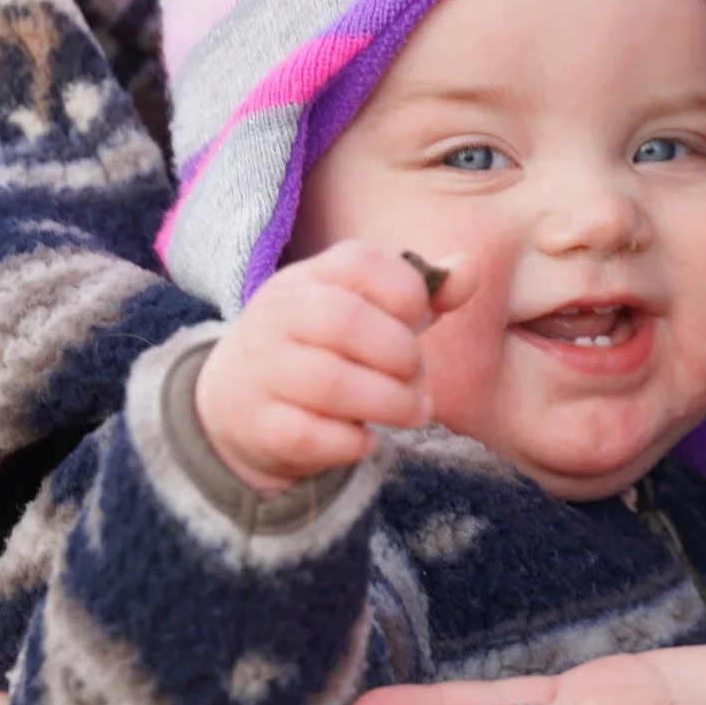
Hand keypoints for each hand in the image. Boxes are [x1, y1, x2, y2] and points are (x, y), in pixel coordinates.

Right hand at [194, 241, 475, 492]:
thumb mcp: (368, 310)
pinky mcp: (260, 425)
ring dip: (391, 402)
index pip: (360, 262)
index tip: (419, 318)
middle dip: (402, 354)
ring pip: (331, 383)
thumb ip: (423, 293)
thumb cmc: (325, 348)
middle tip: (418, 375)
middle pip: (346, 321)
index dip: (406, 291)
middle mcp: (278, 315)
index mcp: (311, 277)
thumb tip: (469, 270)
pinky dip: (354, 443)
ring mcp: (262, 370)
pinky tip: (368, 439)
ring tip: (414, 411)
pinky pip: (310, 435)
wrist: (236, 401)